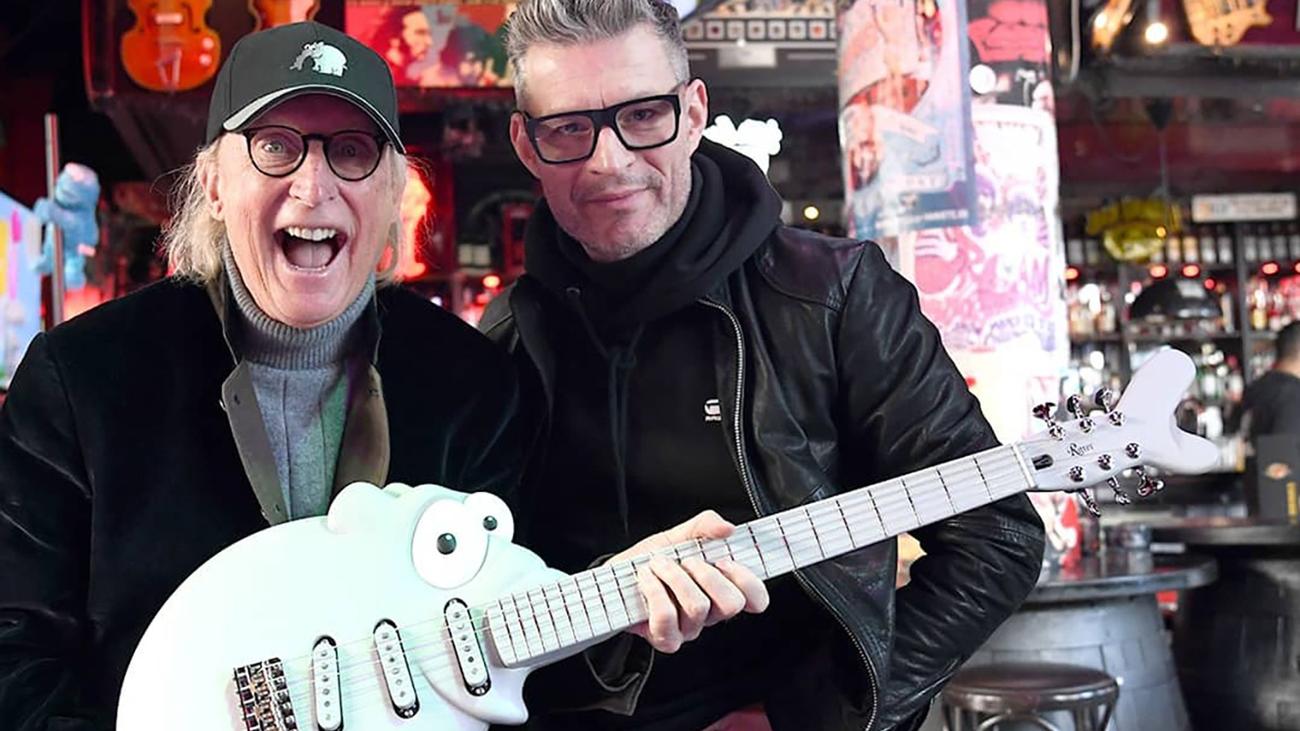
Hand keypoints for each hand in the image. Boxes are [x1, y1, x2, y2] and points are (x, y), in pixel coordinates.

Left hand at [606, 510, 768, 652]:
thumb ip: (705, 526)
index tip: (724, 560)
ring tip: (659, 564)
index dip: (748, 581)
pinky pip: (668, 618)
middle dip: (708, 575)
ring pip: (698, 607)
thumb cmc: (651, 561)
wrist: (615, 579)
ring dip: (674, 577)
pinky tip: (646, 578)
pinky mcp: (665, 638)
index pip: (756, 599)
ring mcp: (689, 630)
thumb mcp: (679, 536)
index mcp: (721, 590)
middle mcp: (710, 614)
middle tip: (688, 561)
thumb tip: (728, 528)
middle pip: (732, 604)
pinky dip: (654, 590)